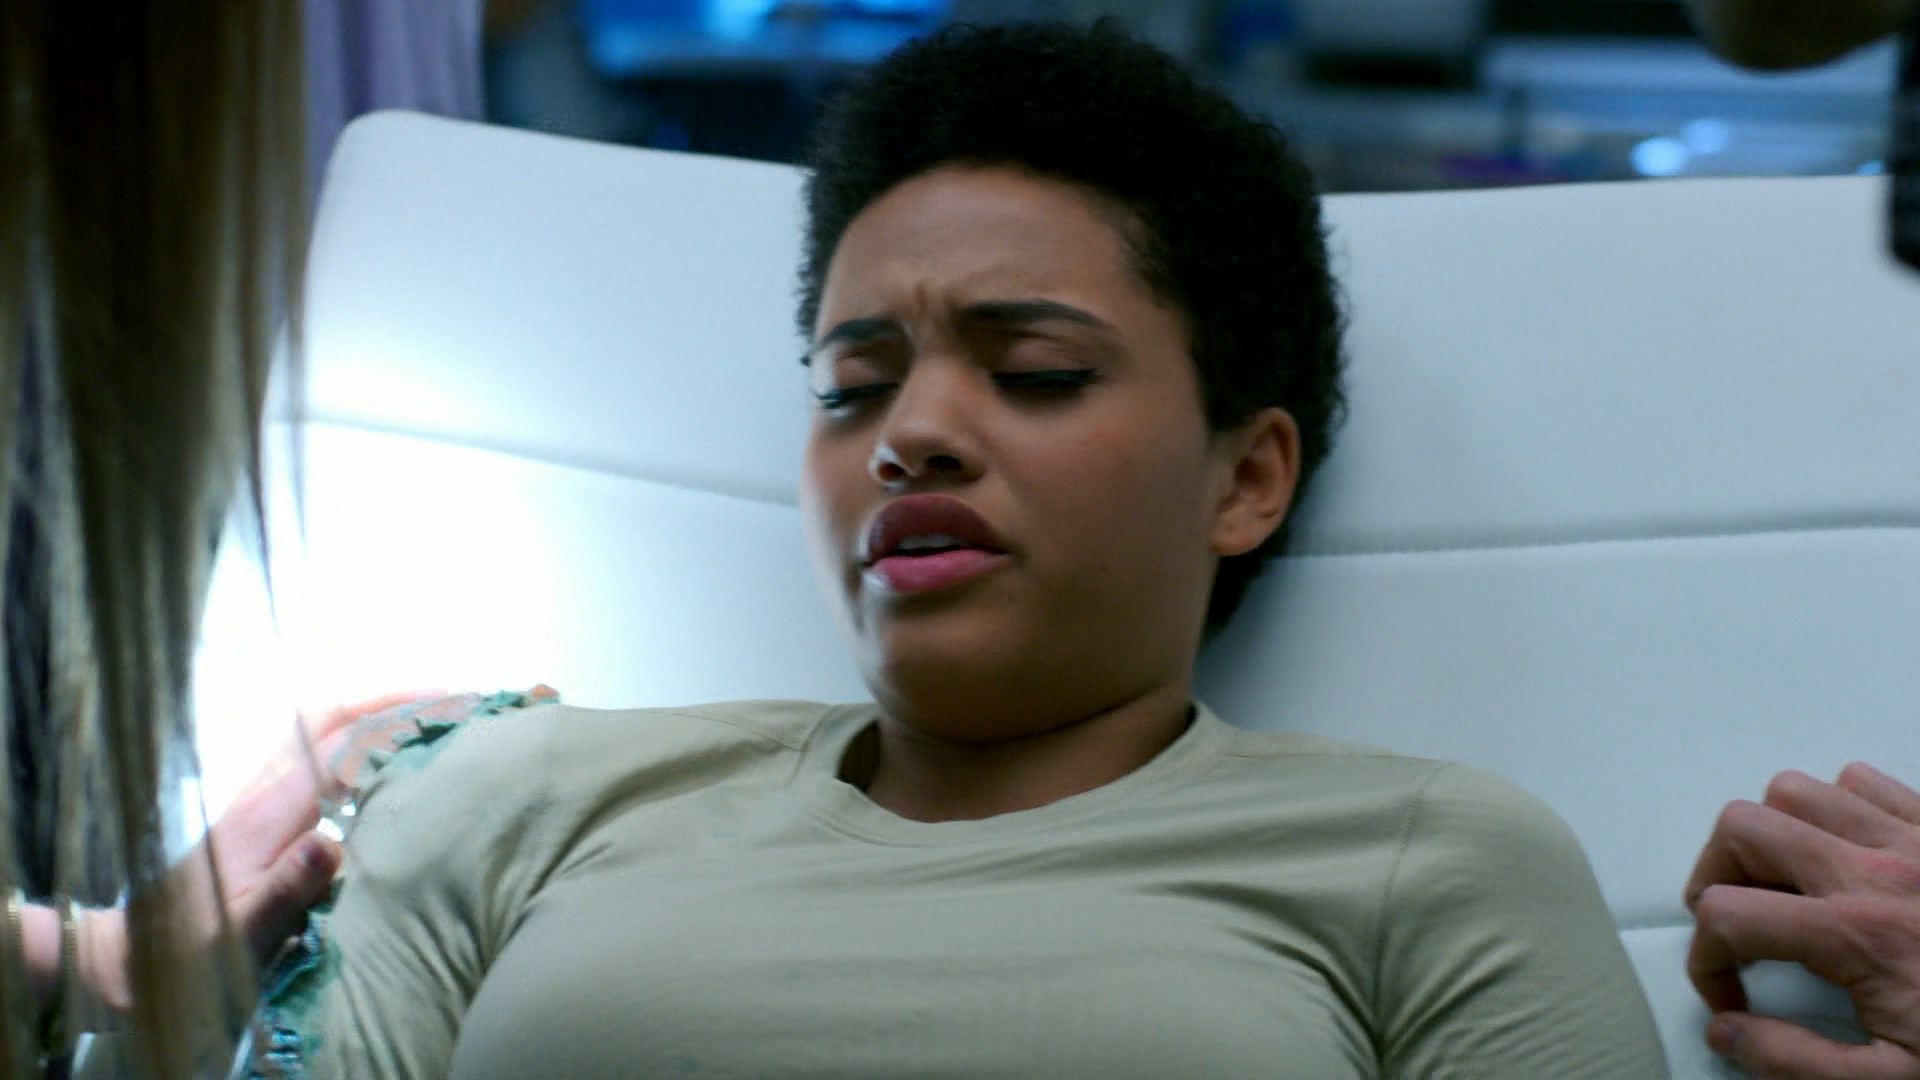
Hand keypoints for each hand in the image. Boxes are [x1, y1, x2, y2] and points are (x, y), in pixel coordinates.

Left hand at [83, 691, 445, 1012]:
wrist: (126, 960)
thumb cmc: (189, 956)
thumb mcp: (240, 938)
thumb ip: (284, 893)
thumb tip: (329, 845)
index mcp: (268, 815)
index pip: (341, 747)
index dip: (400, 722)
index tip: (456, 712)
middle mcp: (262, 795)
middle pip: (328, 721)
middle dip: (390, 702)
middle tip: (452, 702)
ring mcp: (256, 802)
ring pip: (317, 736)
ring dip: (371, 718)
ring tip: (428, 723)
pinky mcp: (256, 819)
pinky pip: (312, 762)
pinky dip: (353, 748)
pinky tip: (382, 770)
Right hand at [1686, 762, 1919, 1078]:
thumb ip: (1794, 1061)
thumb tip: (1729, 1033)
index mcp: (1859, 936)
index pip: (1726, 916)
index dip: (1706, 963)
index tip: (1730, 999)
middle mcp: (1880, 871)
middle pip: (1744, 828)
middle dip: (1716, 878)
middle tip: (1734, 928)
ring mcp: (1916, 840)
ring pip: (1796, 791)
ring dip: (1771, 836)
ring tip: (1782, 887)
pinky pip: (1864, 781)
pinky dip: (1836, 809)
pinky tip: (1845, 860)